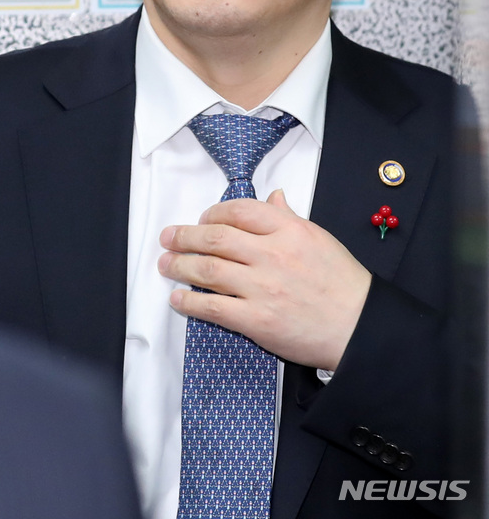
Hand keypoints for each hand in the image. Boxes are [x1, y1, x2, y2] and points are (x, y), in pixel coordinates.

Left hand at [158, 189, 371, 370]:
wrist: (360, 328)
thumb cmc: (342, 283)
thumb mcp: (319, 239)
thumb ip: (289, 218)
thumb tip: (273, 197)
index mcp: (289, 230)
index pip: (239, 210)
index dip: (213, 213)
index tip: (202, 219)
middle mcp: (273, 255)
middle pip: (216, 237)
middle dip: (186, 236)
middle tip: (168, 238)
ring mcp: (263, 288)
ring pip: (209, 270)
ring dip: (180, 265)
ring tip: (165, 264)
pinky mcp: (257, 321)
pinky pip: (213, 308)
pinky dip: (190, 303)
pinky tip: (178, 299)